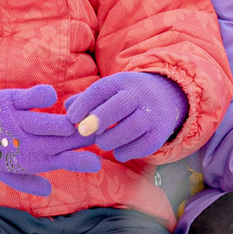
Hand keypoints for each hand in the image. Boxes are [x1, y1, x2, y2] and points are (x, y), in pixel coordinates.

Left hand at [0, 85, 102, 197]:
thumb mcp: (2, 172)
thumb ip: (27, 182)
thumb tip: (49, 192)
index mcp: (28, 161)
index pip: (64, 162)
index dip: (83, 161)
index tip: (99, 159)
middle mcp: (25, 145)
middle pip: (63, 141)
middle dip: (85, 135)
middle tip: (99, 129)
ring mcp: (16, 123)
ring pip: (52, 124)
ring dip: (70, 121)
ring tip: (81, 117)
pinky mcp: (7, 102)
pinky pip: (29, 98)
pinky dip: (42, 96)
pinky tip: (52, 97)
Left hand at [62, 72, 187, 161]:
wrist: (165, 97)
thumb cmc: (126, 97)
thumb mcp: (109, 91)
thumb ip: (87, 99)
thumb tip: (67, 108)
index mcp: (122, 82)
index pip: (101, 89)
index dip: (84, 104)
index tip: (71, 118)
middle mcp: (139, 96)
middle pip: (120, 105)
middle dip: (99, 119)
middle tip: (83, 131)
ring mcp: (151, 115)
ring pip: (132, 127)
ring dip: (112, 138)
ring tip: (102, 142)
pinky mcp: (159, 133)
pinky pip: (143, 145)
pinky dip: (127, 151)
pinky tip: (119, 151)